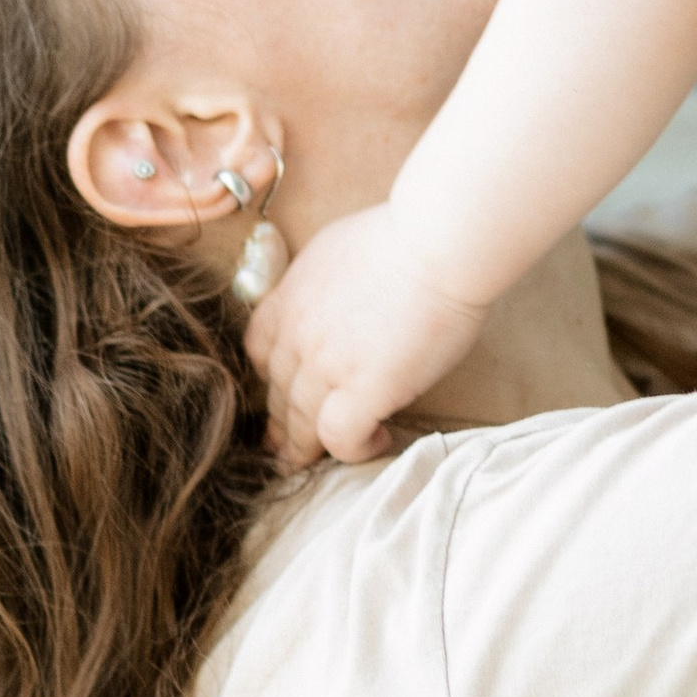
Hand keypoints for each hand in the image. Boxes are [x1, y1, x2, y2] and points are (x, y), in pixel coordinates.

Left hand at [245, 201, 491, 468]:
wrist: (437, 241)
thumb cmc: (407, 234)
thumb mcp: (337, 249)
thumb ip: (323, 284)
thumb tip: (337, 301)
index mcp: (289, 298)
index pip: (259, 349)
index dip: (270, 376)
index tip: (283, 391)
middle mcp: (297, 335)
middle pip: (277, 392)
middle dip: (281, 423)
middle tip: (287, 448)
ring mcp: (325, 366)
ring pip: (299, 424)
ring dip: (307, 447)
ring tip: (319, 461)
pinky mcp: (362, 391)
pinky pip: (340, 439)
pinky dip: (353, 449)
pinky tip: (377, 440)